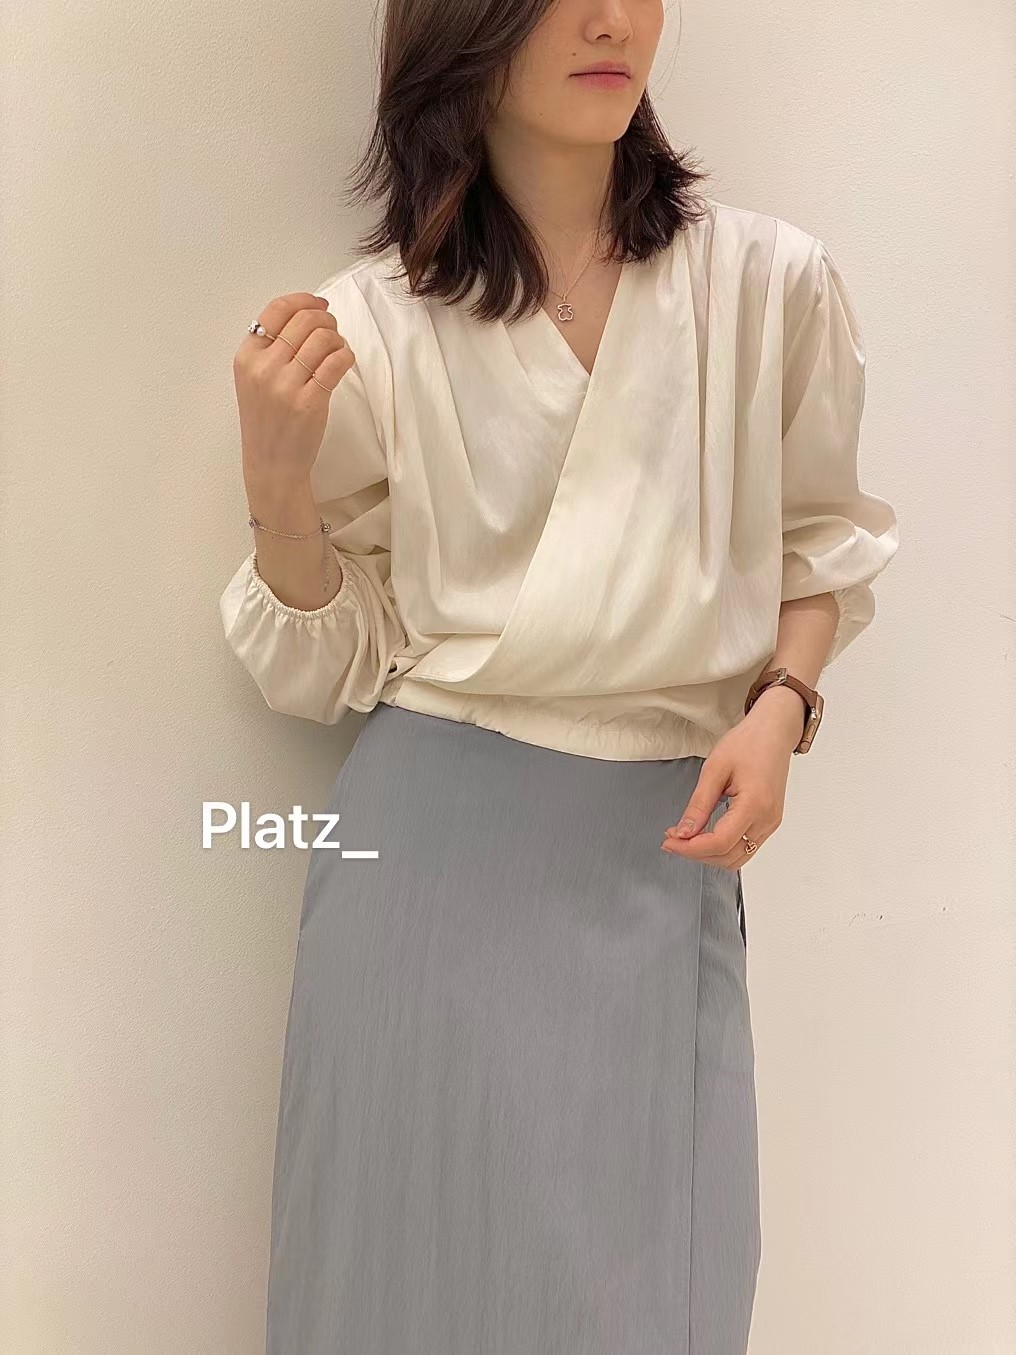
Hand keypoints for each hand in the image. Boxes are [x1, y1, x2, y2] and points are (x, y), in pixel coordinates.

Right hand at [233, 291, 355, 488]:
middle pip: (305, 320)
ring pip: (324, 338)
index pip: (277, 309)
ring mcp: (286, 385)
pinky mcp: (310, 402)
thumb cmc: (266, 421)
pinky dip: (347, 356)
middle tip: (332, 330)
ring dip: (338, 339)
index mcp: (247, 357)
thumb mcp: (253, 379)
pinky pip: (337, 362)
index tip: (319, 305)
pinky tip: (344, 362)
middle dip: (326, 319)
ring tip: (338, 350)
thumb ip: (269, 348)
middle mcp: (264, 367)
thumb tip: (303, 315)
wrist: (271, 463)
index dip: (304, 300)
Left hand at [660, 688, 804, 870]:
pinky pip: (746, 847)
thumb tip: (683, 833)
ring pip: (738, 858)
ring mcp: (771, 823)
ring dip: (710, 855)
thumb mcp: (714, 769)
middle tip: (673, 839)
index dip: (690, 848)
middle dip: (697, 854)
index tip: (670, 841)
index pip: (719, 843)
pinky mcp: (769, 822)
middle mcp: (767, 819)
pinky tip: (706, 834)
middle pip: (728, 857)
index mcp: (754, 804)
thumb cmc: (748, 743)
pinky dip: (723, 848)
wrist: (773, 732)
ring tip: (687, 838)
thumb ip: (699, 805)